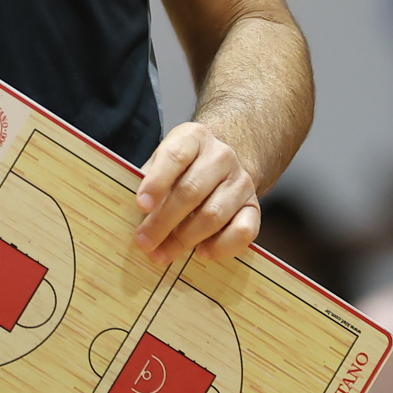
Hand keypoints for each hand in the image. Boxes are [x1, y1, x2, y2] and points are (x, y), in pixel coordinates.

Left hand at [134, 122, 259, 264]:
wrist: (222, 162)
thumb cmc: (183, 167)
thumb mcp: (163, 161)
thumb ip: (150, 181)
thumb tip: (138, 215)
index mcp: (194, 138)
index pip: (176, 156)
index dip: (157, 182)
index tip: (141, 206)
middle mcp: (222, 156)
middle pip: (192, 191)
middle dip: (164, 221)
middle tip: (144, 242)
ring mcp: (241, 182)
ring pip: (214, 215)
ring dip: (185, 240)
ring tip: (162, 254)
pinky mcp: (254, 206)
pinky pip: (243, 232)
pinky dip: (221, 247)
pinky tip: (201, 252)